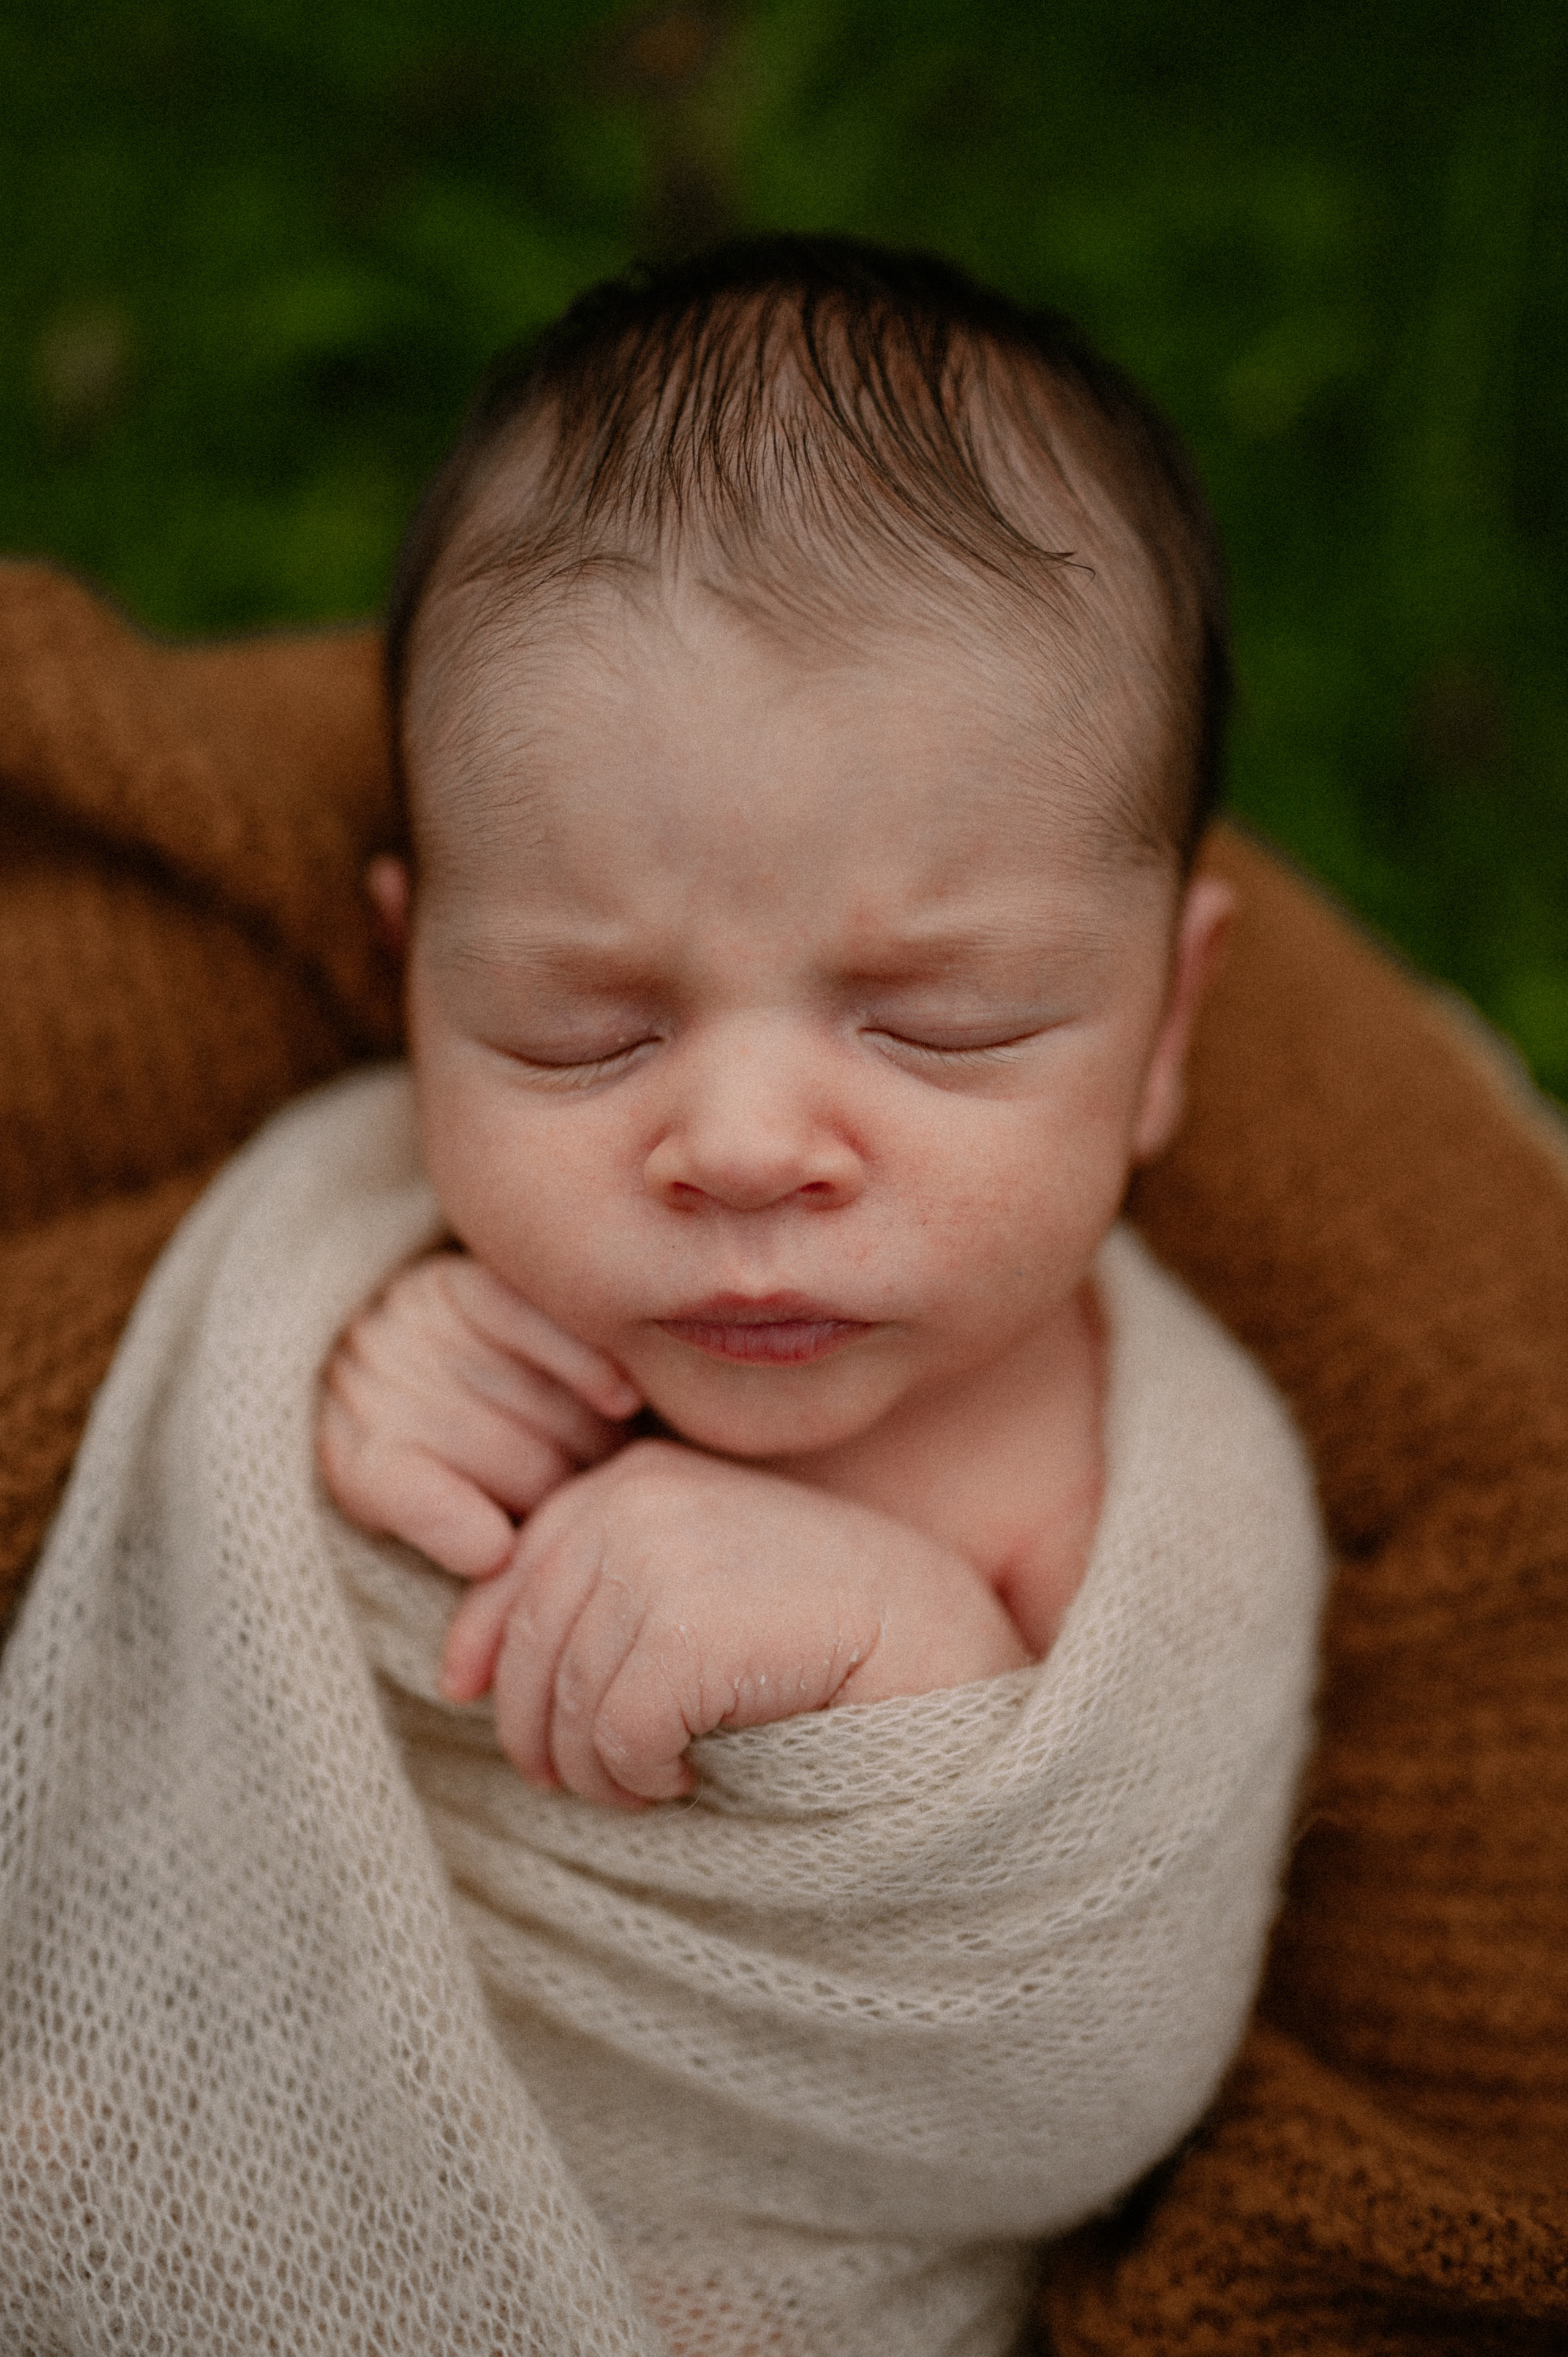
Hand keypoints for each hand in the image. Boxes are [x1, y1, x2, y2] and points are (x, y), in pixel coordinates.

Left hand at [319, 1251, 642, 1578]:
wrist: (397, 1354)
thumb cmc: (435, 1463)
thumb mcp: (428, 1517)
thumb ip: (458, 1537)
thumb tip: (496, 1554)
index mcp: (359, 1459)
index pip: (405, 1494)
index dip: (453, 1528)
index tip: (497, 1552)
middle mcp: (375, 1383)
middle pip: (505, 1457)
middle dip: (560, 1492)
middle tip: (590, 1505)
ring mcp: (418, 1328)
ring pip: (538, 1403)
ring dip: (591, 1442)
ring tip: (608, 1460)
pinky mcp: (464, 1283)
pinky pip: (538, 1326)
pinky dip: (588, 1368)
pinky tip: (623, 1400)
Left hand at [441, 1439, 1030, 1805]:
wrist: (948, 1645)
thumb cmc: (825, 1630)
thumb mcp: (701, 1588)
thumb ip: (598, 1599)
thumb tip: (461, 1676)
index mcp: (638, 1474)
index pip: (513, 1572)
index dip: (494, 1655)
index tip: (509, 1718)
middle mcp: (636, 1499)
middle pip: (527, 1648)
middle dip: (548, 1737)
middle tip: (611, 1782)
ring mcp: (663, 1556)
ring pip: (566, 1706)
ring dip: (601, 1774)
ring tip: (662, 1784)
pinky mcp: (691, 1628)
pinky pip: (617, 1739)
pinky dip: (646, 1781)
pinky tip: (700, 1777)